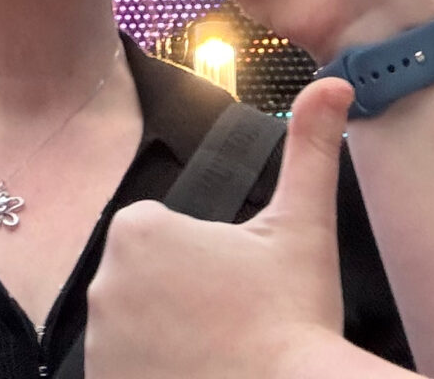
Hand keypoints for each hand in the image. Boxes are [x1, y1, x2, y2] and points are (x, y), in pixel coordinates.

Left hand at [86, 79, 385, 378]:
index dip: (204, 260)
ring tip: (218, 357)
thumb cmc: (295, 319)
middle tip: (233, 323)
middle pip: (146, 284)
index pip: (162, 235)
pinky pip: (125, 372)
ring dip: (166, 341)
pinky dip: (151, 373)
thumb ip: (310, 148)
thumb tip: (333, 83)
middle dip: (182, 301)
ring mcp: (99, 346)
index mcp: (139, 231)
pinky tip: (198, 375)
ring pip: (135, 331)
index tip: (237, 286)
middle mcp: (103, 285)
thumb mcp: (305, 226)